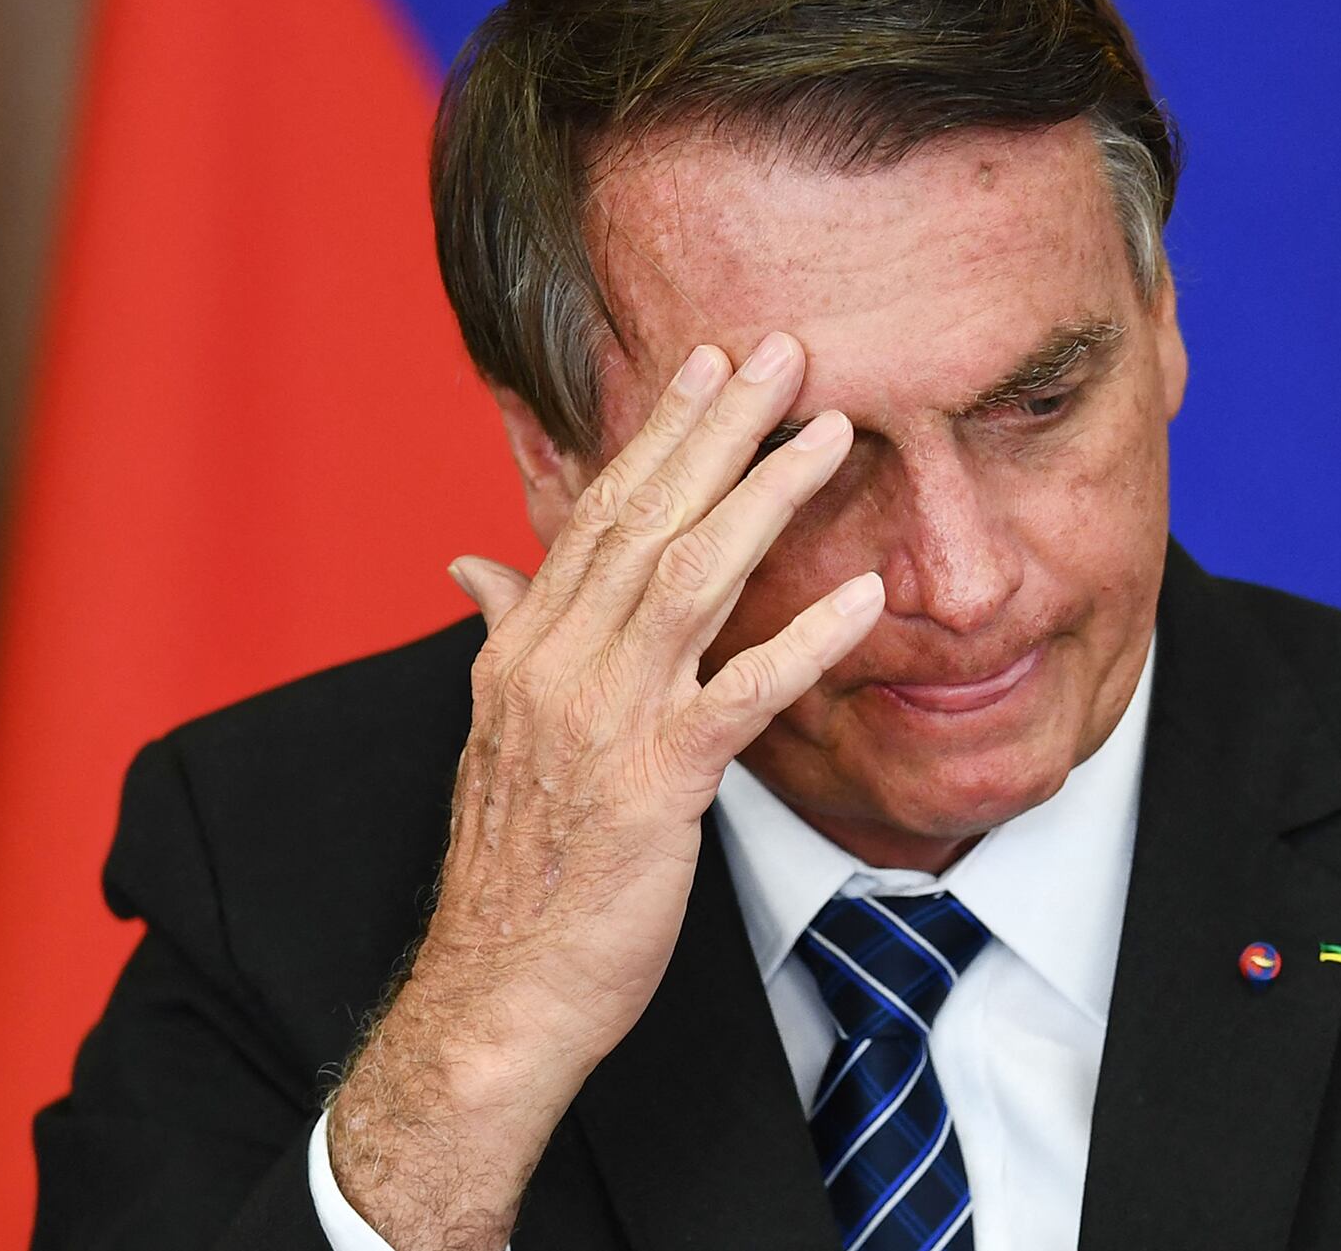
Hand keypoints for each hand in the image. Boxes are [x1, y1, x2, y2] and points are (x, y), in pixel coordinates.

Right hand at [327, 333, 877, 1249]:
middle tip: (777, 352)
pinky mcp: (655, 784)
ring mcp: (603, 720)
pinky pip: (740, 694)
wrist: (497, 990)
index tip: (704, 365)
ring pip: (691, 578)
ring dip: (765, 497)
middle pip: (645, 519)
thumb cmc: (518, 864)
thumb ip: (503, 633)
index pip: (594, 513)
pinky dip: (803, 638)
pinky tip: (863, 592)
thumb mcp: (497, 734)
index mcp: (523, 648)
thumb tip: (477, 563)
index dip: (654, 434)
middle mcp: (556, 665)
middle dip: (715, 429)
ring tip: (829, 433)